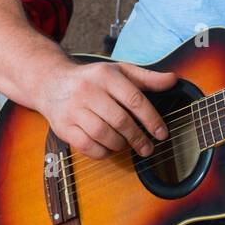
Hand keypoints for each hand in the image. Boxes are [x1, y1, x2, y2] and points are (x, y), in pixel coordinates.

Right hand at [38, 61, 176, 159]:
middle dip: (138, 138)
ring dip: (119, 145)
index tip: (162, 133)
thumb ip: (146, 78)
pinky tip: (108, 148)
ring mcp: (73, 109)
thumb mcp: (119, 72)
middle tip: (148, 148)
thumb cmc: (92, 79)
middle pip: (120, 120)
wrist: (51, 83)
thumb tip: (173, 80)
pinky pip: (87, 146)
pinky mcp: (63, 126)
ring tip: (126, 145)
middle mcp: (88, 90)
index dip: (151, 119)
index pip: (134, 99)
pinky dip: (102, 152)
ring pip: (103, 134)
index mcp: (105, 75)